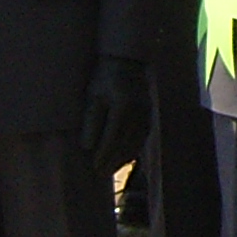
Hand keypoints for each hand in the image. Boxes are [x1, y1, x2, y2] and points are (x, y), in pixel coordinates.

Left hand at [78, 60, 149, 176]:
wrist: (126, 62)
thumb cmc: (104, 78)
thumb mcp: (93, 96)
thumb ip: (92, 120)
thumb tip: (88, 146)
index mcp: (123, 106)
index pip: (112, 137)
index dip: (103, 154)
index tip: (94, 166)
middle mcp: (138, 112)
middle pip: (125, 143)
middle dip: (112, 161)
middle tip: (100, 173)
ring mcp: (146, 114)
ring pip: (136, 143)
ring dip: (123, 158)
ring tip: (110, 169)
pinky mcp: (149, 115)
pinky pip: (142, 138)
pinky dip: (132, 150)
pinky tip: (123, 157)